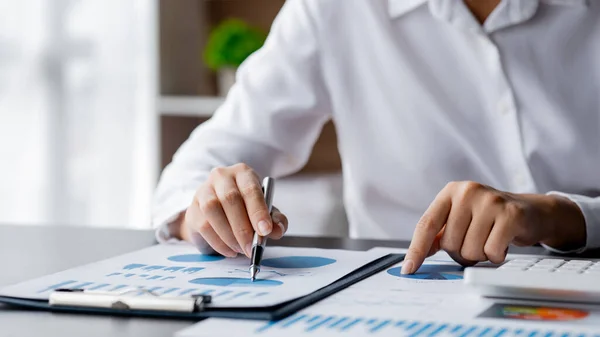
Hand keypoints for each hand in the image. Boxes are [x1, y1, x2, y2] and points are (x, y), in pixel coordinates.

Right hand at [178, 163, 287, 257]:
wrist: (220, 215)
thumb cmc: (246, 209)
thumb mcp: (265, 212)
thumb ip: (275, 220)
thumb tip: (277, 229)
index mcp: (243, 173)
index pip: (250, 189)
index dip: (258, 211)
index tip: (265, 230)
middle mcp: (221, 177)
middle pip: (230, 198)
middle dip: (243, 227)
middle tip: (252, 247)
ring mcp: (203, 191)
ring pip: (212, 209)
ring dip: (229, 235)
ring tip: (241, 249)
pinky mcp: (192, 209)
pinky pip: (203, 225)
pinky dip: (218, 242)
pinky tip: (230, 250)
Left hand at [402, 181, 585, 273]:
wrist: (531, 211)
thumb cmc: (489, 218)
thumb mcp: (460, 218)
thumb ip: (438, 235)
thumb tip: (414, 258)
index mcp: (451, 192)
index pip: (426, 224)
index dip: (416, 249)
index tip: (409, 269)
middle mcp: (468, 191)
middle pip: (450, 243)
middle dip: (462, 252)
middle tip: (476, 241)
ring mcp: (490, 201)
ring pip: (470, 250)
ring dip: (480, 255)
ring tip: (490, 239)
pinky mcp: (510, 214)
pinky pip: (491, 251)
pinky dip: (496, 256)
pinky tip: (503, 243)